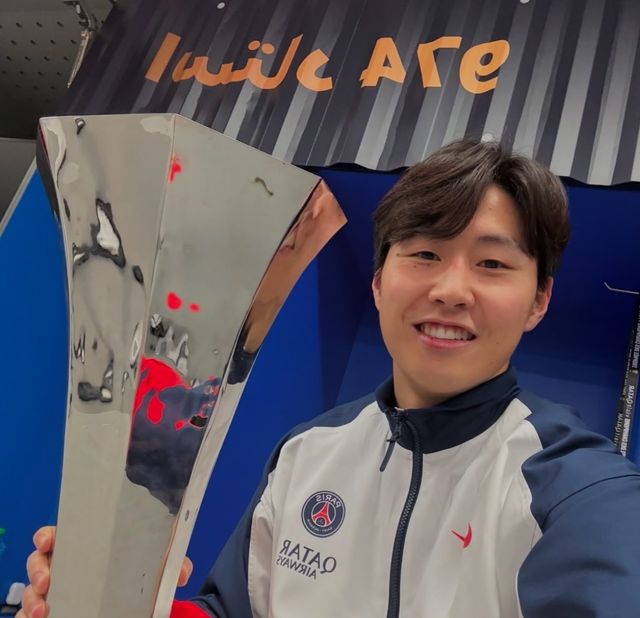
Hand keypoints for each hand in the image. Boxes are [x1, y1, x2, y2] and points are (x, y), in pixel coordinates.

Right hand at [18, 526, 193, 617]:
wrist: (138, 596)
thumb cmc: (139, 566)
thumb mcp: (156, 559)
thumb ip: (170, 560)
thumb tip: (183, 573)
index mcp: (86, 542)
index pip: (60, 533)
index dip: (48, 536)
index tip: (48, 541)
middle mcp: (67, 563)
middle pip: (39, 560)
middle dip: (38, 569)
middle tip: (47, 581)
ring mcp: (58, 588)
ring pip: (33, 589)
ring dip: (33, 598)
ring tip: (43, 611)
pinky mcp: (55, 609)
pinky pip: (32, 612)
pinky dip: (30, 614)